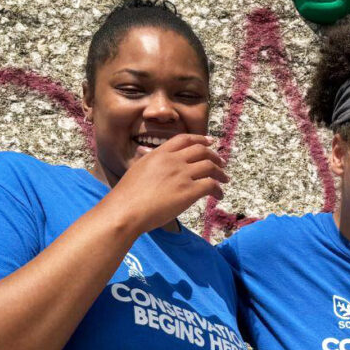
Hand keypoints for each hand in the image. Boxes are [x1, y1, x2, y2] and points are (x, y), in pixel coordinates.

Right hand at [101, 134, 226, 233]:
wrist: (125, 210)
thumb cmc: (127, 196)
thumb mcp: (137, 169)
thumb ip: (149, 161)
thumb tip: (147, 155)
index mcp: (159, 153)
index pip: (184, 139)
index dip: (200, 139)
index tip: (210, 142)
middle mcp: (172, 160)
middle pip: (201, 150)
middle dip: (214, 156)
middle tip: (221, 164)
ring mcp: (182, 175)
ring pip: (210, 166)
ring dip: (220, 173)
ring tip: (224, 180)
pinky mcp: (189, 191)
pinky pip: (211, 185)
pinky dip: (218, 189)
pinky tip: (218, 195)